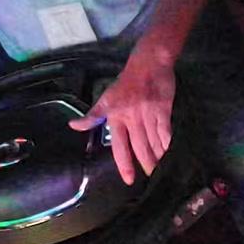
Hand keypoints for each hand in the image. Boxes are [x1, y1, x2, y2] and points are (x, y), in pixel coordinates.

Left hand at [69, 48, 175, 184]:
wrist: (148, 64)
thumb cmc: (125, 82)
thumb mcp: (106, 98)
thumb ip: (92, 116)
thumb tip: (74, 126)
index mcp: (116, 117)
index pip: (119, 147)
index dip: (125, 165)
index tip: (129, 180)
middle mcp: (132, 118)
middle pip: (140, 148)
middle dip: (147, 165)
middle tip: (151, 176)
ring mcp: (148, 114)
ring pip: (154, 143)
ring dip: (158, 157)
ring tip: (161, 168)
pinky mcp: (163, 110)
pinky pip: (166, 132)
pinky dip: (167, 144)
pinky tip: (169, 152)